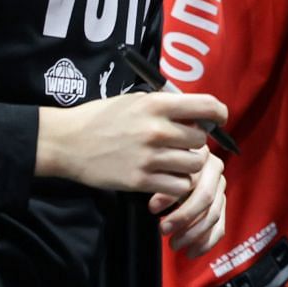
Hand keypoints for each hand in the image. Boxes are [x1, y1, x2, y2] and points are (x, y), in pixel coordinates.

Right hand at [36, 90, 228, 197]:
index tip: (218, 118)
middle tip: (183, 144)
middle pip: (201, 140)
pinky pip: (178, 186)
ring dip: (187, 165)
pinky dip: (176, 184)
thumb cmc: (101, 118)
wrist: (68, 142)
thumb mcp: (135, 100)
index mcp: (157, 105)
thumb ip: (165, 106)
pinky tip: (164, 178)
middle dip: (196, 142)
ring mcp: (149, 157)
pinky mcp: (140, 180)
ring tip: (173, 161)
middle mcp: (157, 129)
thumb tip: (196, 113)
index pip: (206, 106)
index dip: (219, 113)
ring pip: (193, 165)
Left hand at [148, 148, 227, 257]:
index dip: (171, 196)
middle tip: (163, 230)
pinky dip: (206, 243)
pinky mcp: (222, 205)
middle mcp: (215, 170)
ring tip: (173, 244)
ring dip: (192, 234)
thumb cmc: (163, 167)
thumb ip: (159, 183)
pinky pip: (220, 227)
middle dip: (184, 217)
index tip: (152, 209)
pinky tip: (191, 252)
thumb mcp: (159, 168)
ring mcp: (220, 188)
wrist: (174, 166)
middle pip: (206, 197)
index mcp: (200, 156)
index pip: (191, 178)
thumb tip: (155, 206)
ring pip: (213, 215)